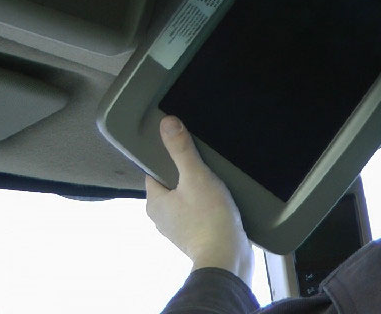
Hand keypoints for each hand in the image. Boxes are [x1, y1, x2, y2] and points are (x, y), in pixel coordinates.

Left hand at [145, 116, 253, 285]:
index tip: (183, 147)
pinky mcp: (195, 237)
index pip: (154, 171)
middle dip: (185, 173)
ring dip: (197, 189)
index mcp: (153, 202)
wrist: (227, 258)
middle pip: (171, 185)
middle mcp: (160, 217)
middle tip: (204, 161)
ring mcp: (178, 230)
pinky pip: (197, 212)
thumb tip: (166, 122)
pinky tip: (220, 199)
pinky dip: (206, 204)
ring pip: (185, 199)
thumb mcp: (195, 176)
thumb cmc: (208, 217)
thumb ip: (180, 150)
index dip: (167, 157)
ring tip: (215, 178)